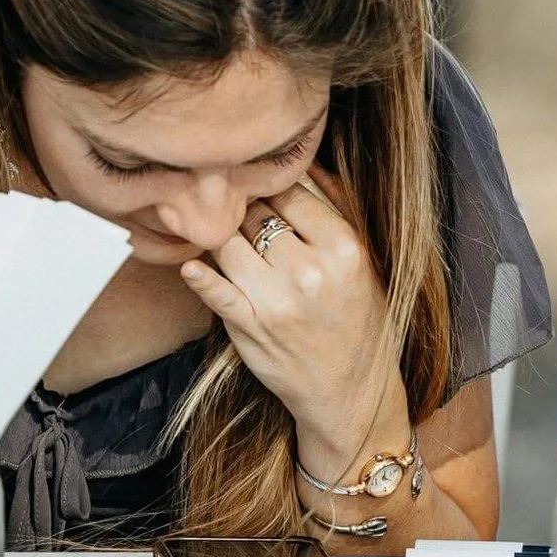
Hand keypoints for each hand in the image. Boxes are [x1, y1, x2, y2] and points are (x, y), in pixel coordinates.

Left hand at [179, 171, 406, 476]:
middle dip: (246, 209)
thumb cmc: (360, 319)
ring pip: (229, 243)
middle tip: (241, 209)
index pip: (291, 193)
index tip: (266, 189)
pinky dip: (199, 273)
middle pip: (256, 215)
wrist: (349, 390)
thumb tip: (304, 165)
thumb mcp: (364, 262)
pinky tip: (192, 263)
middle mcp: (309, 272)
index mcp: (344, 249)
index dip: (274, 187)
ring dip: (224, 235)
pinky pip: (214, 289)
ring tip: (227, 234)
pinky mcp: (248, 327)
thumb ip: (337, 211)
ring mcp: (275, 301)